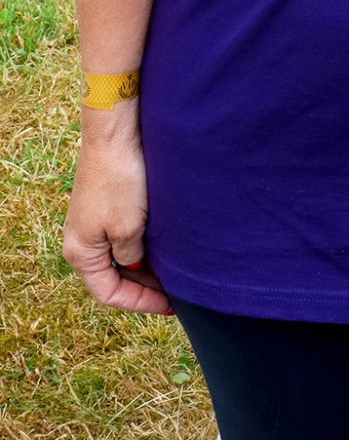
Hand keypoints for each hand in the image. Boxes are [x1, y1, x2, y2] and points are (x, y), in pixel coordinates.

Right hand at [62, 113, 171, 315]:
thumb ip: (131, 255)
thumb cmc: (120, 180)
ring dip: (145, 265)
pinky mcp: (106, 206)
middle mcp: (82, 240)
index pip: (109, 293)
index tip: (170, 305)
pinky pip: (124, 236)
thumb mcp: (128, 227)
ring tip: (174, 272)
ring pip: (121, 257)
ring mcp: (93, 223)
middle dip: (144, 285)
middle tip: (176, 291)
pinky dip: (143, 245)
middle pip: (114, 277)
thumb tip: (135, 263)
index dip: (141, 302)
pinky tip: (165, 245)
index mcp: (81, 253)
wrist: (116, 133)